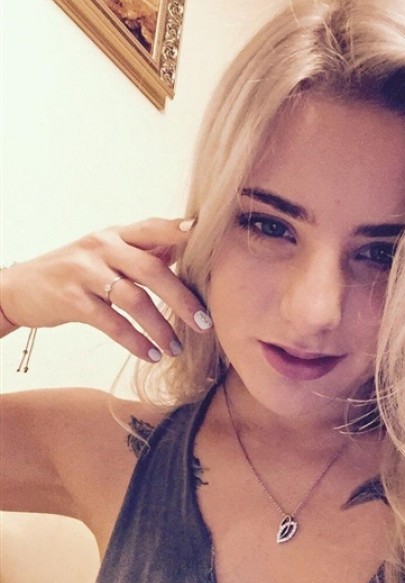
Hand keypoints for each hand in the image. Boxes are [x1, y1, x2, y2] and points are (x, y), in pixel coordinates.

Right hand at [0, 218, 211, 361]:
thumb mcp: (106, 253)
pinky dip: (134, 341)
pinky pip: (110, 322)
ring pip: (133, 299)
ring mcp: (85, 272)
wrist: (20, 287)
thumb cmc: (77, 271)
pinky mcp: (71, 299)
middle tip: (204, 323)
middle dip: (182, 298)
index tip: (206, 237)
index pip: (153, 228)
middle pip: (151, 268)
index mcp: (116, 234)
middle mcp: (102, 247)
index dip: (179, 231)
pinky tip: (150, 355)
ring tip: (175, 349)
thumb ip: (143, 250)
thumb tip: (187, 246)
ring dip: (159, 327)